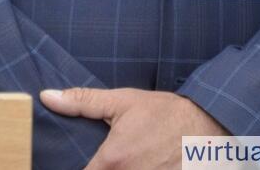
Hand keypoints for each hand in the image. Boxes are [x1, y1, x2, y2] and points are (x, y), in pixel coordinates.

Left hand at [40, 87, 226, 169]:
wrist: (213, 126)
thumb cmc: (165, 113)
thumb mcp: (122, 102)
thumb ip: (82, 102)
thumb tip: (47, 97)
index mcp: (113, 161)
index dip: (75, 169)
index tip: (80, 161)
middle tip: (108, 161)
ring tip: (131, 161)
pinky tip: (144, 165)